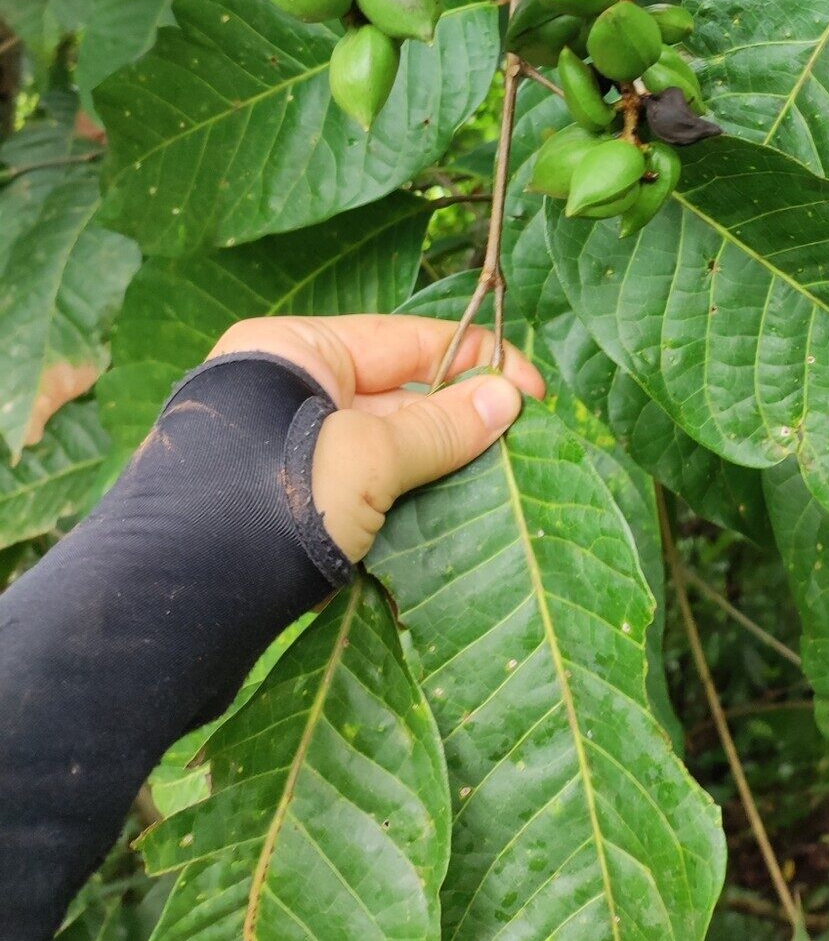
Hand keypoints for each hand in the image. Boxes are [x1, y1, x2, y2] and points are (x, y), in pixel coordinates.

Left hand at [209, 314, 543, 561]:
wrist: (183, 600)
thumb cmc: (269, 502)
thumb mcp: (367, 457)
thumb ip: (438, 427)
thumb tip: (507, 399)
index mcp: (296, 351)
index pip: (408, 340)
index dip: (477, 359)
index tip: (532, 393)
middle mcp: (288, 390)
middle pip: (399, 391)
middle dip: (460, 416)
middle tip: (522, 441)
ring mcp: (288, 450)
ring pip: (387, 444)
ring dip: (440, 463)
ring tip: (498, 480)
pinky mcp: (291, 502)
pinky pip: (367, 485)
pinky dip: (409, 497)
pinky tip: (453, 511)